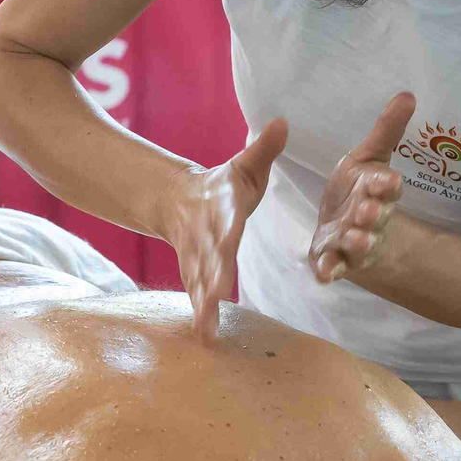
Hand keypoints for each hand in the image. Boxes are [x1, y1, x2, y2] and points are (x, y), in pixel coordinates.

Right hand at [168, 120, 289, 341]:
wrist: (176, 201)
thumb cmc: (222, 187)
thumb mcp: (243, 167)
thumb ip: (263, 150)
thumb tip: (284, 121)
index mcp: (222, 212)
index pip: (226, 225)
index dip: (224, 239)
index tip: (224, 250)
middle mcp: (206, 238)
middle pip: (208, 260)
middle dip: (210, 281)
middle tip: (214, 301)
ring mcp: (196, 258)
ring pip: (198, 282)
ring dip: (203, 305)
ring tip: (207, 330)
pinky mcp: (194, 273)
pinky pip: (197, 295)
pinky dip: (201, 316)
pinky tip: (206, 338)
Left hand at [310, 93, 412, 284]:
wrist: (345, 228)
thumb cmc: (358, 190)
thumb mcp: (367, 158)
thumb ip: (386, 131)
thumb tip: (407, 95)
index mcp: (377, 192)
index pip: (387, 187)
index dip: (387, 185)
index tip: (389, 181)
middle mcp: (368, 218)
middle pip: (374, 217)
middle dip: (372, 214)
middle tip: (368, 211)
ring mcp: (352, 242)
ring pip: (358, 244)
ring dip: (356, 241)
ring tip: (352, 238)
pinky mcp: (334, 260)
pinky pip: (333, 267)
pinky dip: (330, 271)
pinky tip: (324, 274)